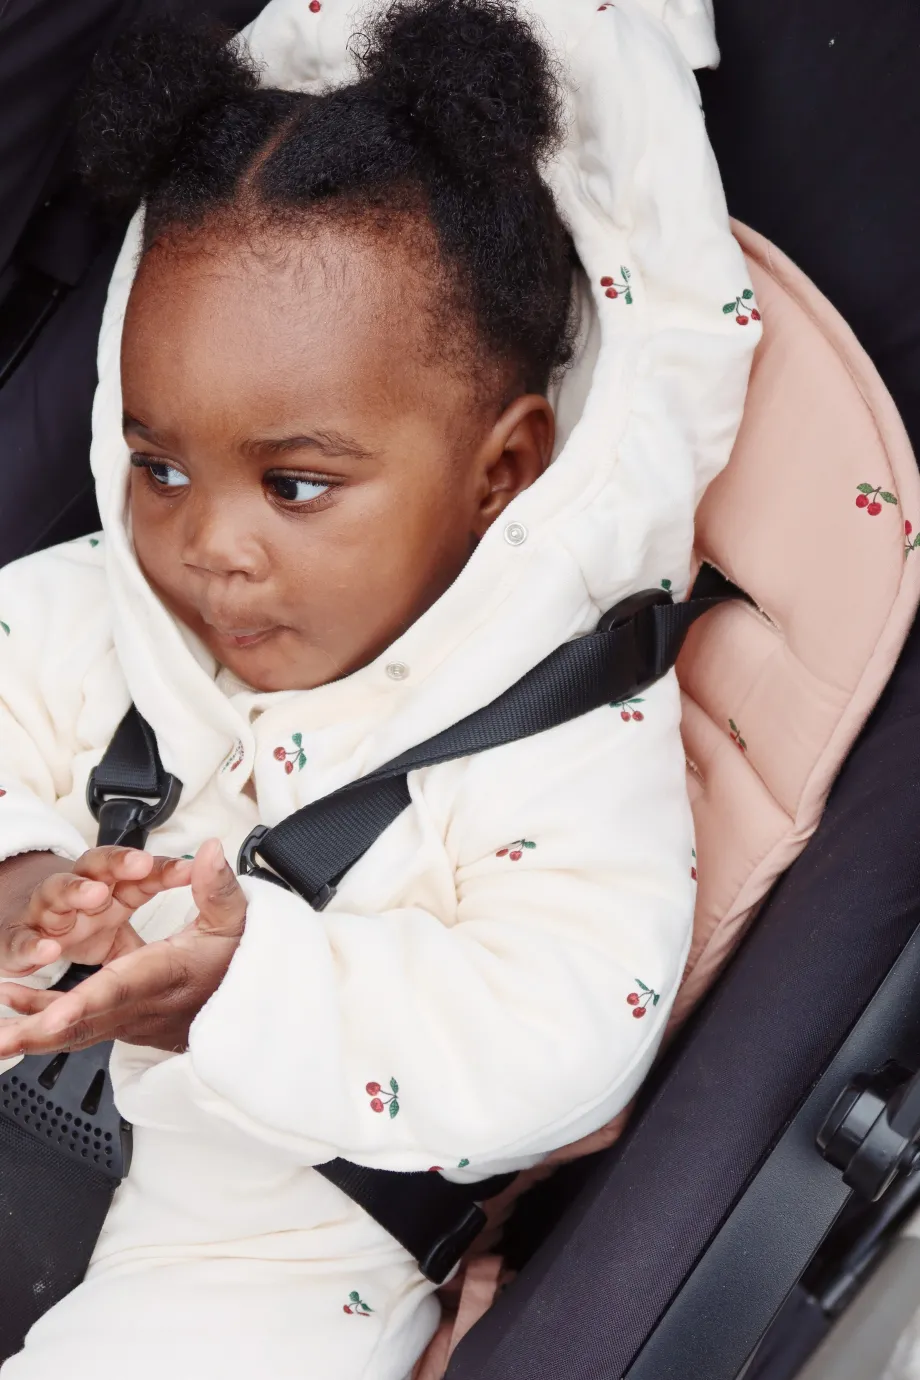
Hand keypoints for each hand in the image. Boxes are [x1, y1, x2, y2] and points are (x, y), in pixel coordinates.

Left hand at [0, 840, 245, 1055]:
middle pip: (85, 1023)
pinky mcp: (127, 1025)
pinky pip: (81, 1028)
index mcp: (167, 974)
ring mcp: (134, 1020)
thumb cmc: (238, 959)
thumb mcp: (236, 920)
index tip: (49, 1018)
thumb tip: (209, 853)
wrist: (250, 1005)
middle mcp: (145, 1004)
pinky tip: (15, 1010)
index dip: (83, 1002)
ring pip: (76, 1033)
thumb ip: (218, 886)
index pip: (120, 988)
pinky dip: (44, 1022)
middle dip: (37, 1033)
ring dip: (31, 1036)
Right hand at [0, 846, 192, 973]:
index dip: (161, 868)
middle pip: (96, 867)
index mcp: (112, 887)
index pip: (139, 871)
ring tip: (94, 895)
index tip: (188, 869)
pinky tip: (46, 952)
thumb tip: (209, 889)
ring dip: (75, 890)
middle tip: (139, 864)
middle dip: (117, 863)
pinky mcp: (18, 941)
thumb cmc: (86, 922)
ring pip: (57, 893)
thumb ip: (164, 914)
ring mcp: (46, 914)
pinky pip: (21, 942)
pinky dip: (31, 946)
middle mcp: (79, 892)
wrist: (29, 934)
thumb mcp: (128, 919)